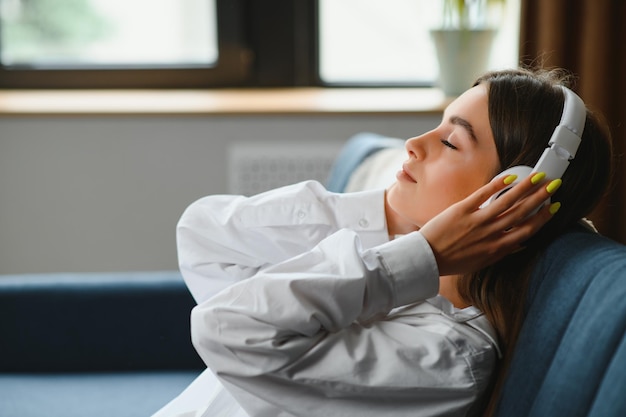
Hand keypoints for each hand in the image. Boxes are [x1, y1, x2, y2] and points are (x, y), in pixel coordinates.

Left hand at [419, 172, 560, 275]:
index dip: (543, 217)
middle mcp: (490, 234)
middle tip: (554, 184)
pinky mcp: (462, 210)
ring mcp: (477, 221)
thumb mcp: (482, 262)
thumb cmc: (453, 261)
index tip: (554, 206)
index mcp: (497, 248)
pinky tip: (509, 176)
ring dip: (525, 187)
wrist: (427, 258)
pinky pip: (483, 194)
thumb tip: (518, 243)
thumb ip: (500, 251)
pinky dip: (497, 185)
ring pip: (507, 201)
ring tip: (537, 176)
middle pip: (522, 212)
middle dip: (540, 197)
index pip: (527, 230)